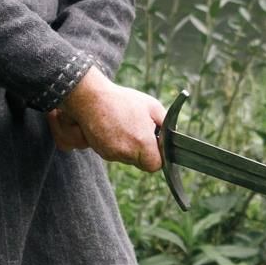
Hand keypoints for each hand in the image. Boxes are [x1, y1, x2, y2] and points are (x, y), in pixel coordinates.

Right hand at [46, 68, 164, 171]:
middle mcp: (127, 152)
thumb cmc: (123, 100)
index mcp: (142, 142)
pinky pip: (115, 154)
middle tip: (140, 132)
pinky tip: (115, 129)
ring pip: (128, 159)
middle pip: (141, 163)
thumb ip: (166, 123)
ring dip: (130, 148)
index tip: (155, 144)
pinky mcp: (102, 153)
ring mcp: (112, 154)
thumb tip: (172, 134)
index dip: (157, 156)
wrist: (92, 99)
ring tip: (125, 127)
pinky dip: (117, 145)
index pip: (156, 165)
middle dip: (143, 151)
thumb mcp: (151, 105)